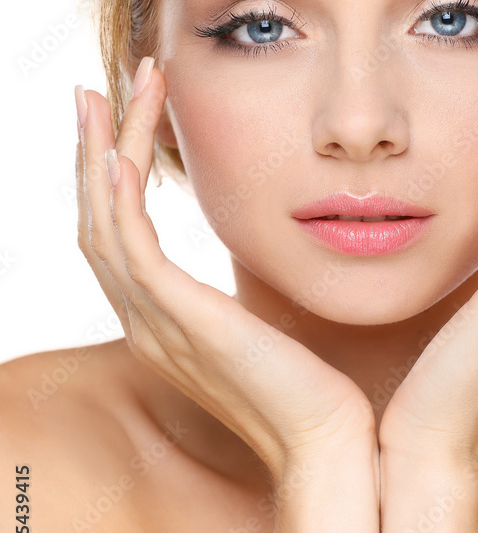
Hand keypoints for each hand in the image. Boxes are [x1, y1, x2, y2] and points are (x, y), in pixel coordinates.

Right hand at [74, 58, 375, 480]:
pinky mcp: (180, 324)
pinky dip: (120, 200)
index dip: (109, 175)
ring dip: (103, 154)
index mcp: (163, 322)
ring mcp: (156, 325)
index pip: (118, 235)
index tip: (121, 119)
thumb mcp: (264, 330)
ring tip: (109, 93)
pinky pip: (132, 251)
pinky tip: (120, 155)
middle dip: (93, 151)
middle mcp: (146, 322)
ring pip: (105, 224)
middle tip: (96, 90)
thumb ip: (244, 299)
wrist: (329, 443)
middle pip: (96, 220)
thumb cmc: (310, 388)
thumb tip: (263, 259)